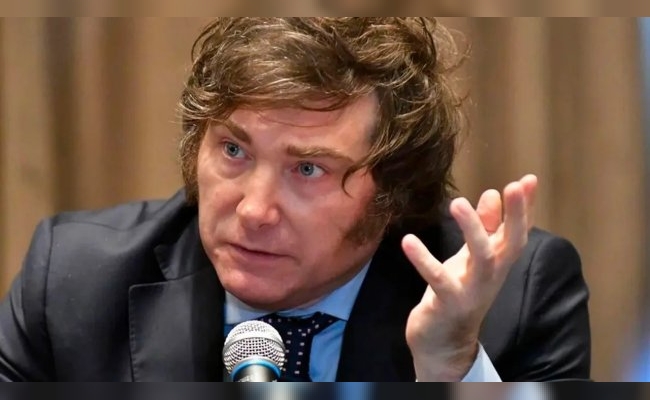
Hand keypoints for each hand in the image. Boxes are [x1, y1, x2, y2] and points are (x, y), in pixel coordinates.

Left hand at [402, 174, 537, 380]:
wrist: (443, 344)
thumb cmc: (458, 294)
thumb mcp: (470, 259)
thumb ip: (484, 229)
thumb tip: (491, 194)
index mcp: (497, 263)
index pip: (518, 232)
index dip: (525, 208)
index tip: (529, 179)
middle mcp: (491, 276)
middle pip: (510, 244)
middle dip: (515, 216)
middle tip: (510, 187)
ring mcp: (472, 291)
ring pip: (482, 259)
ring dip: (473, 230)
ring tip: (457, 203)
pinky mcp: (447, 303)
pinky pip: (438, 280)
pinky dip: (424, 260)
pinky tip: (408, 241)